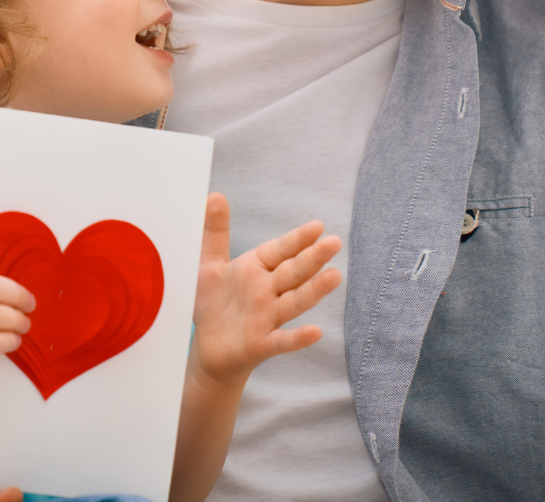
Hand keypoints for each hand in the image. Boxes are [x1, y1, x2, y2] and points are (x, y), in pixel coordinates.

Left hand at [189, 193, 342, 386]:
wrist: (209, 349)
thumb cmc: (214, 304)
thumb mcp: (209, 265)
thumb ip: (215, 233)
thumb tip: (214, 195)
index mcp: (257, 268)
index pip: (281, 251)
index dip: (297, 240)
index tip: (317, 226)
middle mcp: (268, 291)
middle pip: (293, 272)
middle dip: (313, 258)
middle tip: (335, 243)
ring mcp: (268, 318)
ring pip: (295, 302)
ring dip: (314, 290)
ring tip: (335, 276)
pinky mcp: (262, 344)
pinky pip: (283, 341)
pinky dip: (298, 338)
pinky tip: (315, 332)